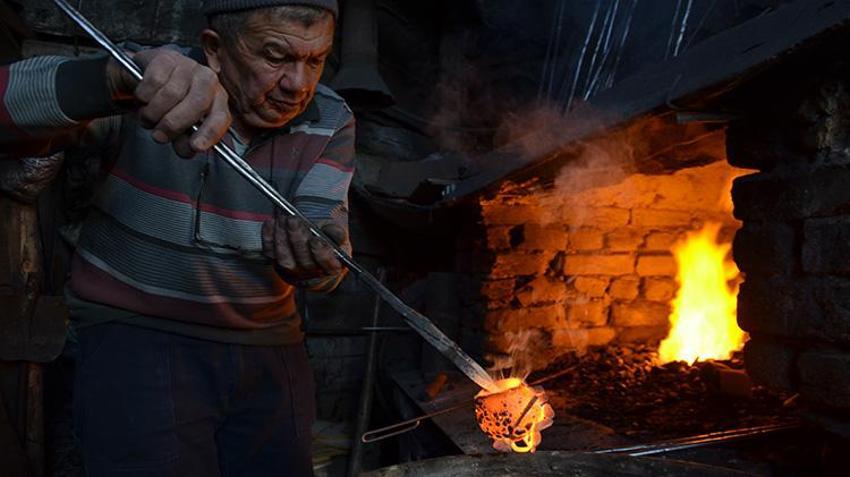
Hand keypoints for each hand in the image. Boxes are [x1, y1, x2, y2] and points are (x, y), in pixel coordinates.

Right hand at [106, 48, 230, 157]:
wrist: (146, 79)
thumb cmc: (169, 106)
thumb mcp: (181, 128)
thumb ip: (186, 142)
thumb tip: (187, 149)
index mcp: (218, 100)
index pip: (221, 117)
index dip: (210, 133)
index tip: (196, 146)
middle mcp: (208, 80)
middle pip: (197, 104)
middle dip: (174, 124)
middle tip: (159, 135)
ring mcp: (187, 66)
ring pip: (171, 94)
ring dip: (153, 113)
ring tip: (149, 118)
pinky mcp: (165, 58)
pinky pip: (153, 82)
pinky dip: (143, 96)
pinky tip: (144, 98)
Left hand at [261, 215, 346, 279]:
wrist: (311, 232)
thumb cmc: (326, 233)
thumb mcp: (335, 230)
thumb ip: (337, 232)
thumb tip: (336, 234)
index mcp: (331, 267)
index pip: (327, 266)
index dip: (321, 253)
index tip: (316, 240)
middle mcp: (311, 272)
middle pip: (303, 261)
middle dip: (297, 239)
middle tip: (293, 220)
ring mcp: (292, 270)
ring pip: (284, 258)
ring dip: (282, 237)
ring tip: (283, 218)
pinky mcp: (275, 262)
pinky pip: (269, 252)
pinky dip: (268, 237)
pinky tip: (271, 223)